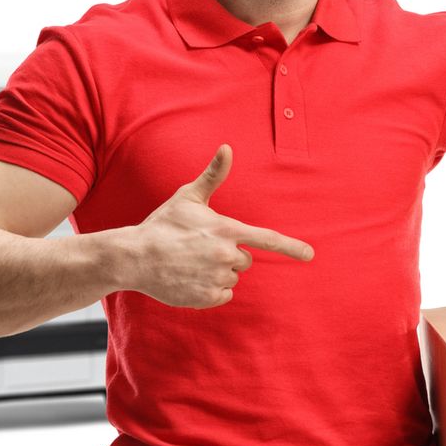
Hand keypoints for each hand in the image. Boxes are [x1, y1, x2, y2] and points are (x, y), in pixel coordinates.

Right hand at [126, 144, 313, 307]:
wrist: (135, 256)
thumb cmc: (163, 224)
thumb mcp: (188, 197)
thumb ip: (213, 175)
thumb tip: (227, 147)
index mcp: (226, 230)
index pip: (266, 239)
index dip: (291, 247)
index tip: (309, 254)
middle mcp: (226, 255)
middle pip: (244, 261)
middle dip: (228, 255)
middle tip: (201, 249)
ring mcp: (216, 279)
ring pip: (232, 278)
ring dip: (218, 273)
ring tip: (191, 263)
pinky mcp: (206, 298)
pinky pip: (223, 296)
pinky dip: (210, 290)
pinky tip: (190, 278)